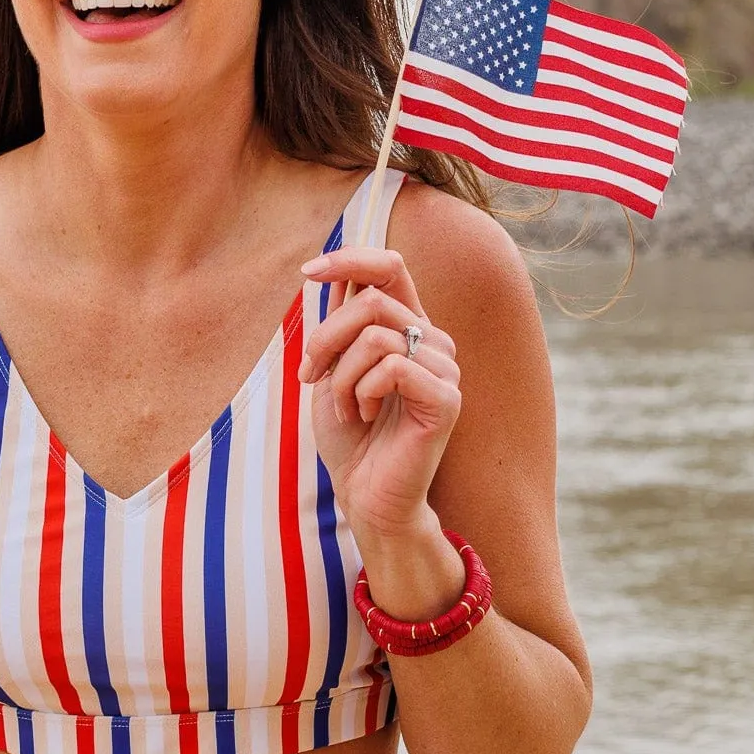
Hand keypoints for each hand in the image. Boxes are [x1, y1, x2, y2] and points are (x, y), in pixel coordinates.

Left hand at [298, 246, 460, 539]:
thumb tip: (333, 269)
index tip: (307, 271)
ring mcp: (443, 368)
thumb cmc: (350, 437)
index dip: (349, 258)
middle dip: (325, 339)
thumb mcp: (333, 371)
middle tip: (310, 377)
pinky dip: (362, 392)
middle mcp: (432, 340)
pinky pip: (392, 368)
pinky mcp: (446, 398)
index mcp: (408, 328)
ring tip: (347, 408)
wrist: (365, 495)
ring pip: (375, 336)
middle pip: (370, 302)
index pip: (389, 267)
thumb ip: (340, 324)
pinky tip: (366, 417)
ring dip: (342, 377)